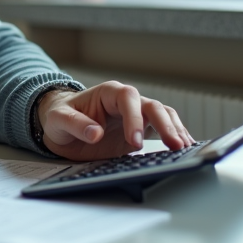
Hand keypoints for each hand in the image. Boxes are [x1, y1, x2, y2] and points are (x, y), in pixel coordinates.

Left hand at [38, 81, 194, 160]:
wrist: (62, 127)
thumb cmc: (60, 118)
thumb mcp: (59, 120)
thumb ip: (75, 124)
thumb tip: (96, 133)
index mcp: (107, 93)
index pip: (128, 98)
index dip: (134, 118)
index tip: (134, 142)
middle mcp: (126, 101)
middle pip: (152, 106)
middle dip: (165, 125)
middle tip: (173, 145)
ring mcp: (136, 115)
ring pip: (163, 115)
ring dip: (175, 129)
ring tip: (184, 148)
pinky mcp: (141, 129)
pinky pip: (163, 128)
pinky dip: (174, 136)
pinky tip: (184, 148)